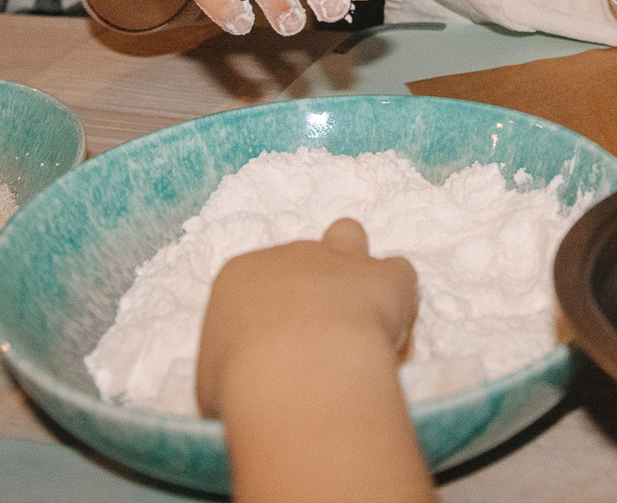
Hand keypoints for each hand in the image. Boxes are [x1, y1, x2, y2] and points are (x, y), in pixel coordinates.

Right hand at [196, 218, 418, 416]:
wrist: (295, 371)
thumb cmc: (241, 381)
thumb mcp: (215, 380)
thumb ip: (232, 368)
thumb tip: (244, 381)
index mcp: (242, 276)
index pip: (255, 283)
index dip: (269, 318)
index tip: (276, 354)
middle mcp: (289, 256)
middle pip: (301, 257)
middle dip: (310, 289)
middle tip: (315, 340)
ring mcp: (338, 260)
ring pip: (348, 234)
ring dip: (354, 266)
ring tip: (359, 311)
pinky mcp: (384, 277)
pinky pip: (400, 274)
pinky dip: (400, 300)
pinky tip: (394, 333)